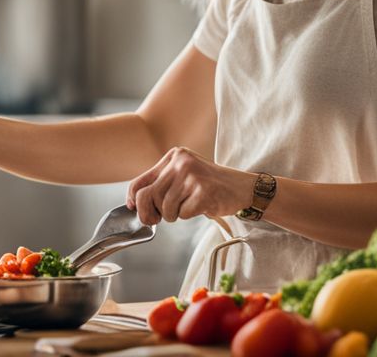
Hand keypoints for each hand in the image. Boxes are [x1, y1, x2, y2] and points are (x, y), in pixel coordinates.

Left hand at [125, 147, 256, 224]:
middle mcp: (181, 162)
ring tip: (187, 207)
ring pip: (166, 208)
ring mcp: (193, 176)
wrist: (242, 188)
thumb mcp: (183, 175)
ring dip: (174, 215)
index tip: (133, 208)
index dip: (133, 198)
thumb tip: (135, 204)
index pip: (140, 180)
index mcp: (174, 156)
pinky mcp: (203, 192)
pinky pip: (183, 214)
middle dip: (150, 213)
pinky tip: (200, 206)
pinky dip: (189, 215)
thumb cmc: (209, 185)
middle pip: (148, 196)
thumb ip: (161, 185)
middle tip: (157, 220)